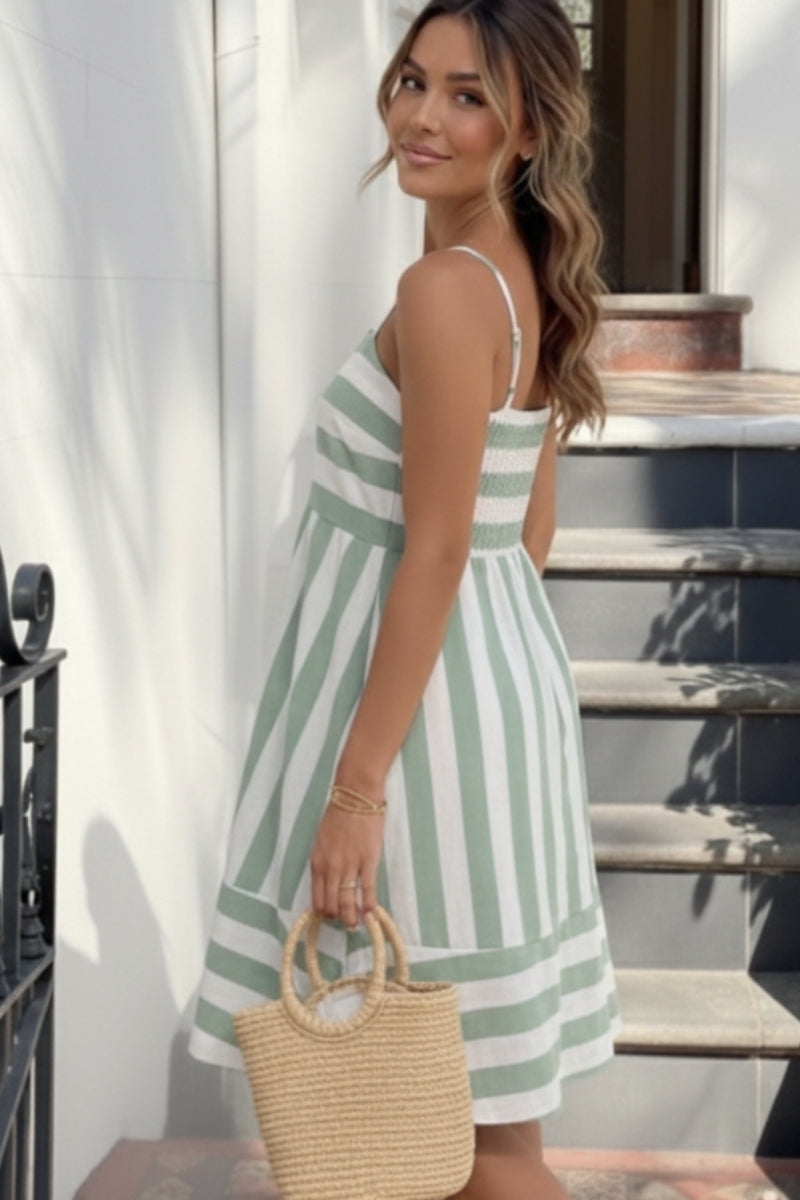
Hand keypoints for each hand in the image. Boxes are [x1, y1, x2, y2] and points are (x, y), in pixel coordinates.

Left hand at [310, 803, 385, 930]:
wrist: (356, 795)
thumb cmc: (338, 814)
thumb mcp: (321, 840)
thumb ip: (323, 861)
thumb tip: (327, 881)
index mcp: (317, 862)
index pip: (317, 897)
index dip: (323, 911)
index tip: (329, 917)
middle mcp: (330, 867)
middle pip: (331, 903)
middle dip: (337, 917)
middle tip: (344, 923)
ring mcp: (349, 865)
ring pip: (347, 901)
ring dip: (351, 917)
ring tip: (354, 926)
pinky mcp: (368, 860)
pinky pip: (367, 889)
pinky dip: (368, 905)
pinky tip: (370, 915)